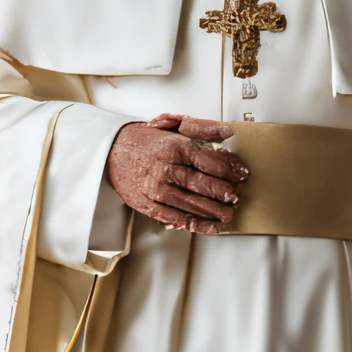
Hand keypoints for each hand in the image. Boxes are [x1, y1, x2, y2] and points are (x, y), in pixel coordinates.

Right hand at [107, 113, 248, 234]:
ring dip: (214, 211)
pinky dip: (197, 224)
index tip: (241, 174)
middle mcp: (166, 170)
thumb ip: (201, 127)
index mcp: (174, 148)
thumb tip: (227, 132)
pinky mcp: (150, 206)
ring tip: (228, 214)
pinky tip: (211, 226)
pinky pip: (177, 219)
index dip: (229, 169)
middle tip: (236, 197)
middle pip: (203, 185)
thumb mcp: (172, 124)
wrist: (110, 152)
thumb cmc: (143, 140)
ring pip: (193, 204)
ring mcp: (157, 190)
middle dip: (224, 193)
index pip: (209, 161)